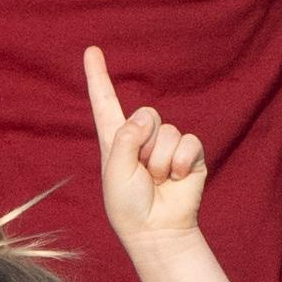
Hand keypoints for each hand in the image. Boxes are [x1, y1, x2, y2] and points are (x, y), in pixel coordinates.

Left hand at [86, 45, 211, 257]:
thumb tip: (146, 117)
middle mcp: (141, 138)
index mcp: (115, 139)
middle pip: (146, 113)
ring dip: (160, 160)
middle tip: (142, 171)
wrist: (156, 230)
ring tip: (157, 180)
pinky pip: (188, 142)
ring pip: (167, 131)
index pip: (105, 102)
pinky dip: (180, 163)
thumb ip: (125, 137)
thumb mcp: (114, 170)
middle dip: (144, 142)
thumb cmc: (128, 205)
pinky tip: (176, 180)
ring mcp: (167, 145)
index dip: (98, 76)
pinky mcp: (190, 154)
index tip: (91, 51)